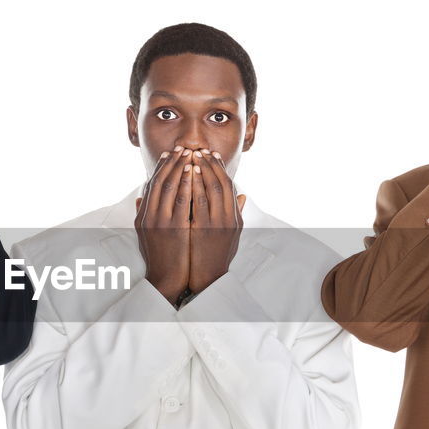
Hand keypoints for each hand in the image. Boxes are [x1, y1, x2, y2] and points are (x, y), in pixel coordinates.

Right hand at [134, 147, 192, 303]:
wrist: (166, 278)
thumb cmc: (160, 256)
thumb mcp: (145, 234)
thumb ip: (143, 213)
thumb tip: (141, 197)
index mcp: (144, 215)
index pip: (152, 184)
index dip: (162, 167)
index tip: (170, 154)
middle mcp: (149, 216)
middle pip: (160, 181)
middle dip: (172, 162)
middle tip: (182, 147)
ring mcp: (161, 222)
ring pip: (170, 187)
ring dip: (180, 167)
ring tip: (190, 154)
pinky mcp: (174, 229)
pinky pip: (181, 200)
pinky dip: (187, 183)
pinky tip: (194, 172)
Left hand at [187, 150, 244, 294]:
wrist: (207, 279)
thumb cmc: (217, 256)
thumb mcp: (232, 235)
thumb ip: (236, 213)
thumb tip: (242, 196)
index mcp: (234, 218)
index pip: (229, 186)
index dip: (220, 168)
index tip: (211, 154)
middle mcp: (228, 219)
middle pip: (221, 183)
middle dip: (210, 164)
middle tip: (200, 149)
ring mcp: (216, 224)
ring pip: (211, 189)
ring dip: (201, 170)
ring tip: (192, 156)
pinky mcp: (203, 230)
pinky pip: (197, 201)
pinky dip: (193, 185)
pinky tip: (186, 173)